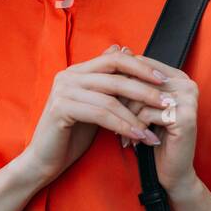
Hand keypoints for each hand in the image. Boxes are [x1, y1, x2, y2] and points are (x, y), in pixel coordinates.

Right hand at [16, 44, 171, 189]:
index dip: (141, 66)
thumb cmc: (71, 134)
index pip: (114, 58)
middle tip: (166, 102)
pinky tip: (137, 136)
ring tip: (153, 129)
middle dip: (144, 88)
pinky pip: (100, 114)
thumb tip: (125, 50)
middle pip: (115, 74)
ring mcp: (63, 91)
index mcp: (77, 71)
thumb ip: (109, 84)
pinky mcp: (61, 109)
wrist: (44, 160)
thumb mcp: (95, 105)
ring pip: (110, 97)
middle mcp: (68, 75)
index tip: (164, 79)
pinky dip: (122, 125)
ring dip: (136, 114)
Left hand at [117, 51, 199, 192]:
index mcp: (178, 77)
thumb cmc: (152, 136)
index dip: (119, 81)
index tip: (106, 98)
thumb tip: (115, 47)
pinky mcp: (185, 117)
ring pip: (140, 97)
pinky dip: (135, 128)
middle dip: (121, 101)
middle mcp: (188, 84)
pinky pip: (147, 113)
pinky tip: (134, 142)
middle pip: (139, 80)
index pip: (140, 65)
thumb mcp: (140, 104)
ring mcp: (189, 100)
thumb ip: (132, 78)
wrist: (171, 172)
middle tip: (111, 119)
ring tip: (122, 134)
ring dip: (126, 117)